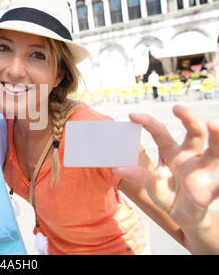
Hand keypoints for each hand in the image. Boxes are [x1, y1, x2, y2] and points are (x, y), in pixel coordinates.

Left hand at [113, 105, 218, 229]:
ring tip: (214, 124)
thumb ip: (138, 175)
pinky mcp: (208, 191)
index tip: (132, 115)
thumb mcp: (150, 184)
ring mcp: (201, 171)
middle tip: (178, 108)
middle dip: (189, 119)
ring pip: (213, 152)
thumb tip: (116, 167)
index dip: (148, 122)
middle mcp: (189, 156)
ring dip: (216, 138)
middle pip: (194, 134)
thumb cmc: (167, 193)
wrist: (182, 215)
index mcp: (172, 151)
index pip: (160, 132)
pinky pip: (218, 186)